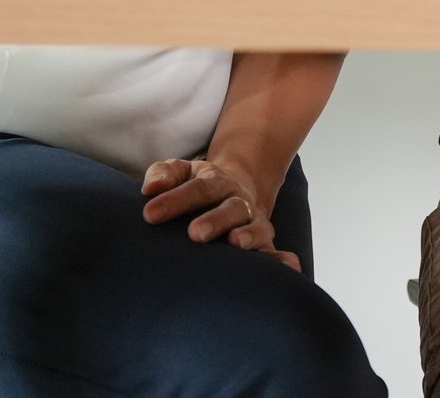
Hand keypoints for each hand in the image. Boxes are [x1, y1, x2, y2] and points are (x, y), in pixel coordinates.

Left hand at [140, 157, 299, 267]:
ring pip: (255, 228)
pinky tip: (290, 270)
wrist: (238, 184)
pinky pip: (274, 252)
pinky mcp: (263, 242)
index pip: (195, 189)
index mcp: (215, 183)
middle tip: (195, 233)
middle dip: (214, 220)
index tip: (149, 214)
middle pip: (229, 208)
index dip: (173, 201)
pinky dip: (282, 261)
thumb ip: (164, 174)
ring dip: (248, 236)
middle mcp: (238, 201)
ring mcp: (253, 221)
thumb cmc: (199, 184)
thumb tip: (150, 189)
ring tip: (236, 244)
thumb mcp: (182, 171)